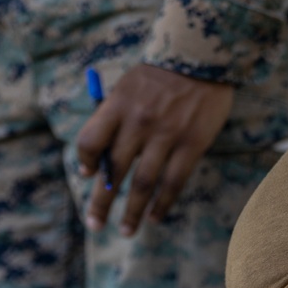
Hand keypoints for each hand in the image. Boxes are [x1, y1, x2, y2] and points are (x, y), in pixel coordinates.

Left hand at [77, 63, 234, 237]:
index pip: (90, 140)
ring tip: (125, 231)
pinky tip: (154, 217)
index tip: (86, 175)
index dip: (85, 161)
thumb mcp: (130, 86)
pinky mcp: (191, 145)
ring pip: (142, 184)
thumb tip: (103, 157)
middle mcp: (137, 123)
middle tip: (94, 224)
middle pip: (113, 171)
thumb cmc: (162, 74)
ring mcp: (165, 136)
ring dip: (131, 212)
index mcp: (117, 105)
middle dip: (101, 202)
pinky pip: (172, 183)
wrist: (202, 56)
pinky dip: (161, 204)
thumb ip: (116, 117)